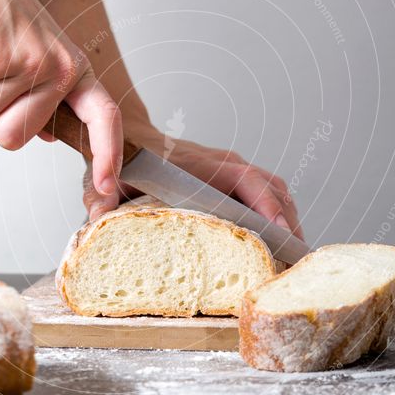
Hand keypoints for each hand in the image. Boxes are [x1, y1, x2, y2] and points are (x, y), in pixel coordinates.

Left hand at [83, 124, 303, 238]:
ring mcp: (230, 168)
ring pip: (274, 190)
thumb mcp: (105, 179)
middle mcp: (222, 163)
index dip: (266, 206)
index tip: (278, 232)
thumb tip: (97, 218)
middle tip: (297, 258)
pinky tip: (280, 241)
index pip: (245, 181)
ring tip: (295, 256)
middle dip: (288, 222)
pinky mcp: (232, 177)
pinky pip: (266, 193)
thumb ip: (100, 197)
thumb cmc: (121, 161)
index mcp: (199, 165)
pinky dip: (279, 214)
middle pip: (271, 188)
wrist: (128, 135)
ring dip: (288, 220)